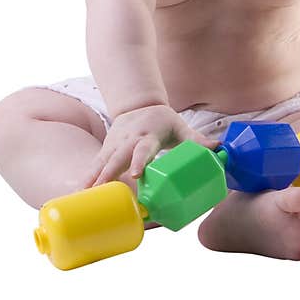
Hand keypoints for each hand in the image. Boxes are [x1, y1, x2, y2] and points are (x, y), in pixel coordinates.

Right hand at [85, 104, 219, 186]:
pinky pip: (96, 163)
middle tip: (101, 189)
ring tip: (84, 194)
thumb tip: (219, 148)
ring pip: (102, 160)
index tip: (134, 174)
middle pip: (117, 156)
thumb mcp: (181, 127)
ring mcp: (115, 144)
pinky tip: (80, 192)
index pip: (143, 148)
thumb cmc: (163, 121)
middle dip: (108, 173)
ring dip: (93, 176)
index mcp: (148, 135)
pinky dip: (88, 176)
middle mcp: (129, 139)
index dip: (139, 160)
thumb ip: (198, 139)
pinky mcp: (107, 149)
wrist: (138, 105)